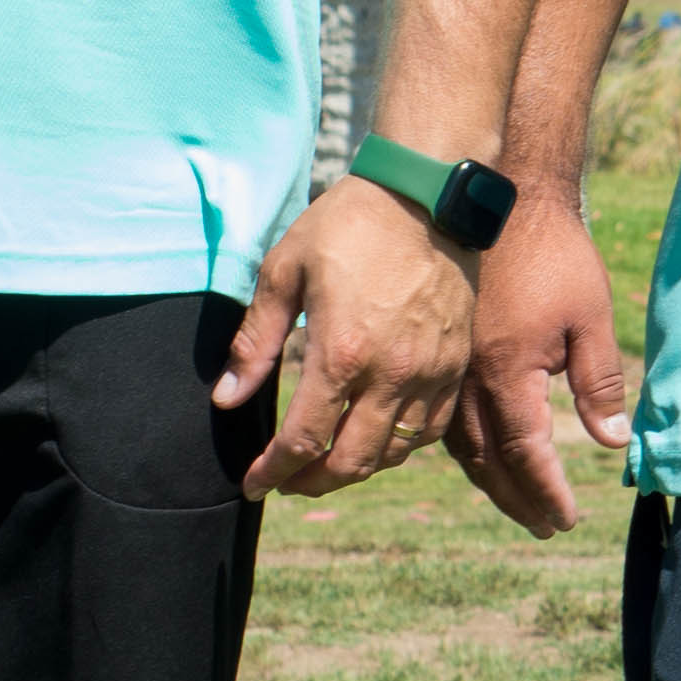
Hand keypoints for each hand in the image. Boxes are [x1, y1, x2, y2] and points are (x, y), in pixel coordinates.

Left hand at [223, 176, 478, 498]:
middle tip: (287, 481)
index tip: (253, 483)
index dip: (273, 471)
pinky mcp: (454, 365)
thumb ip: (255, 342)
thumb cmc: (348, 226)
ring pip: (393, 453)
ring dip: (355, 469)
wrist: (425, 196)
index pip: (303, 439)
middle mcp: (391, 374)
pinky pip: (430, 430)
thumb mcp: (284, 272)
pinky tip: (376, 438)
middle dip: (311, 482)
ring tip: (326, 462)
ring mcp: (430, 373)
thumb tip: (226, 399)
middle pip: (351, 462)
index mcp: (341, 353)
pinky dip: (399, 447)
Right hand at [448, 184, 633, 533]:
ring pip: (463, 444)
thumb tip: (613, 441)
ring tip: (520, 506)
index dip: (546, 490)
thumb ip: (600, 381)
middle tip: (547, 525)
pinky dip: (468, 450)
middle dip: (519, 499)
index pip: (527, 451)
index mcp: (508, 370)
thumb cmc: (555, 254)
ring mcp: (450, 366)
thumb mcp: (592, 317)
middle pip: (490, 460)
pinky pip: (447, 419)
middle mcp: (470, 377)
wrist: (502, 200)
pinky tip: (484, 461)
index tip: (566, 518)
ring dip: (492, 481)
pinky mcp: (444, 353)